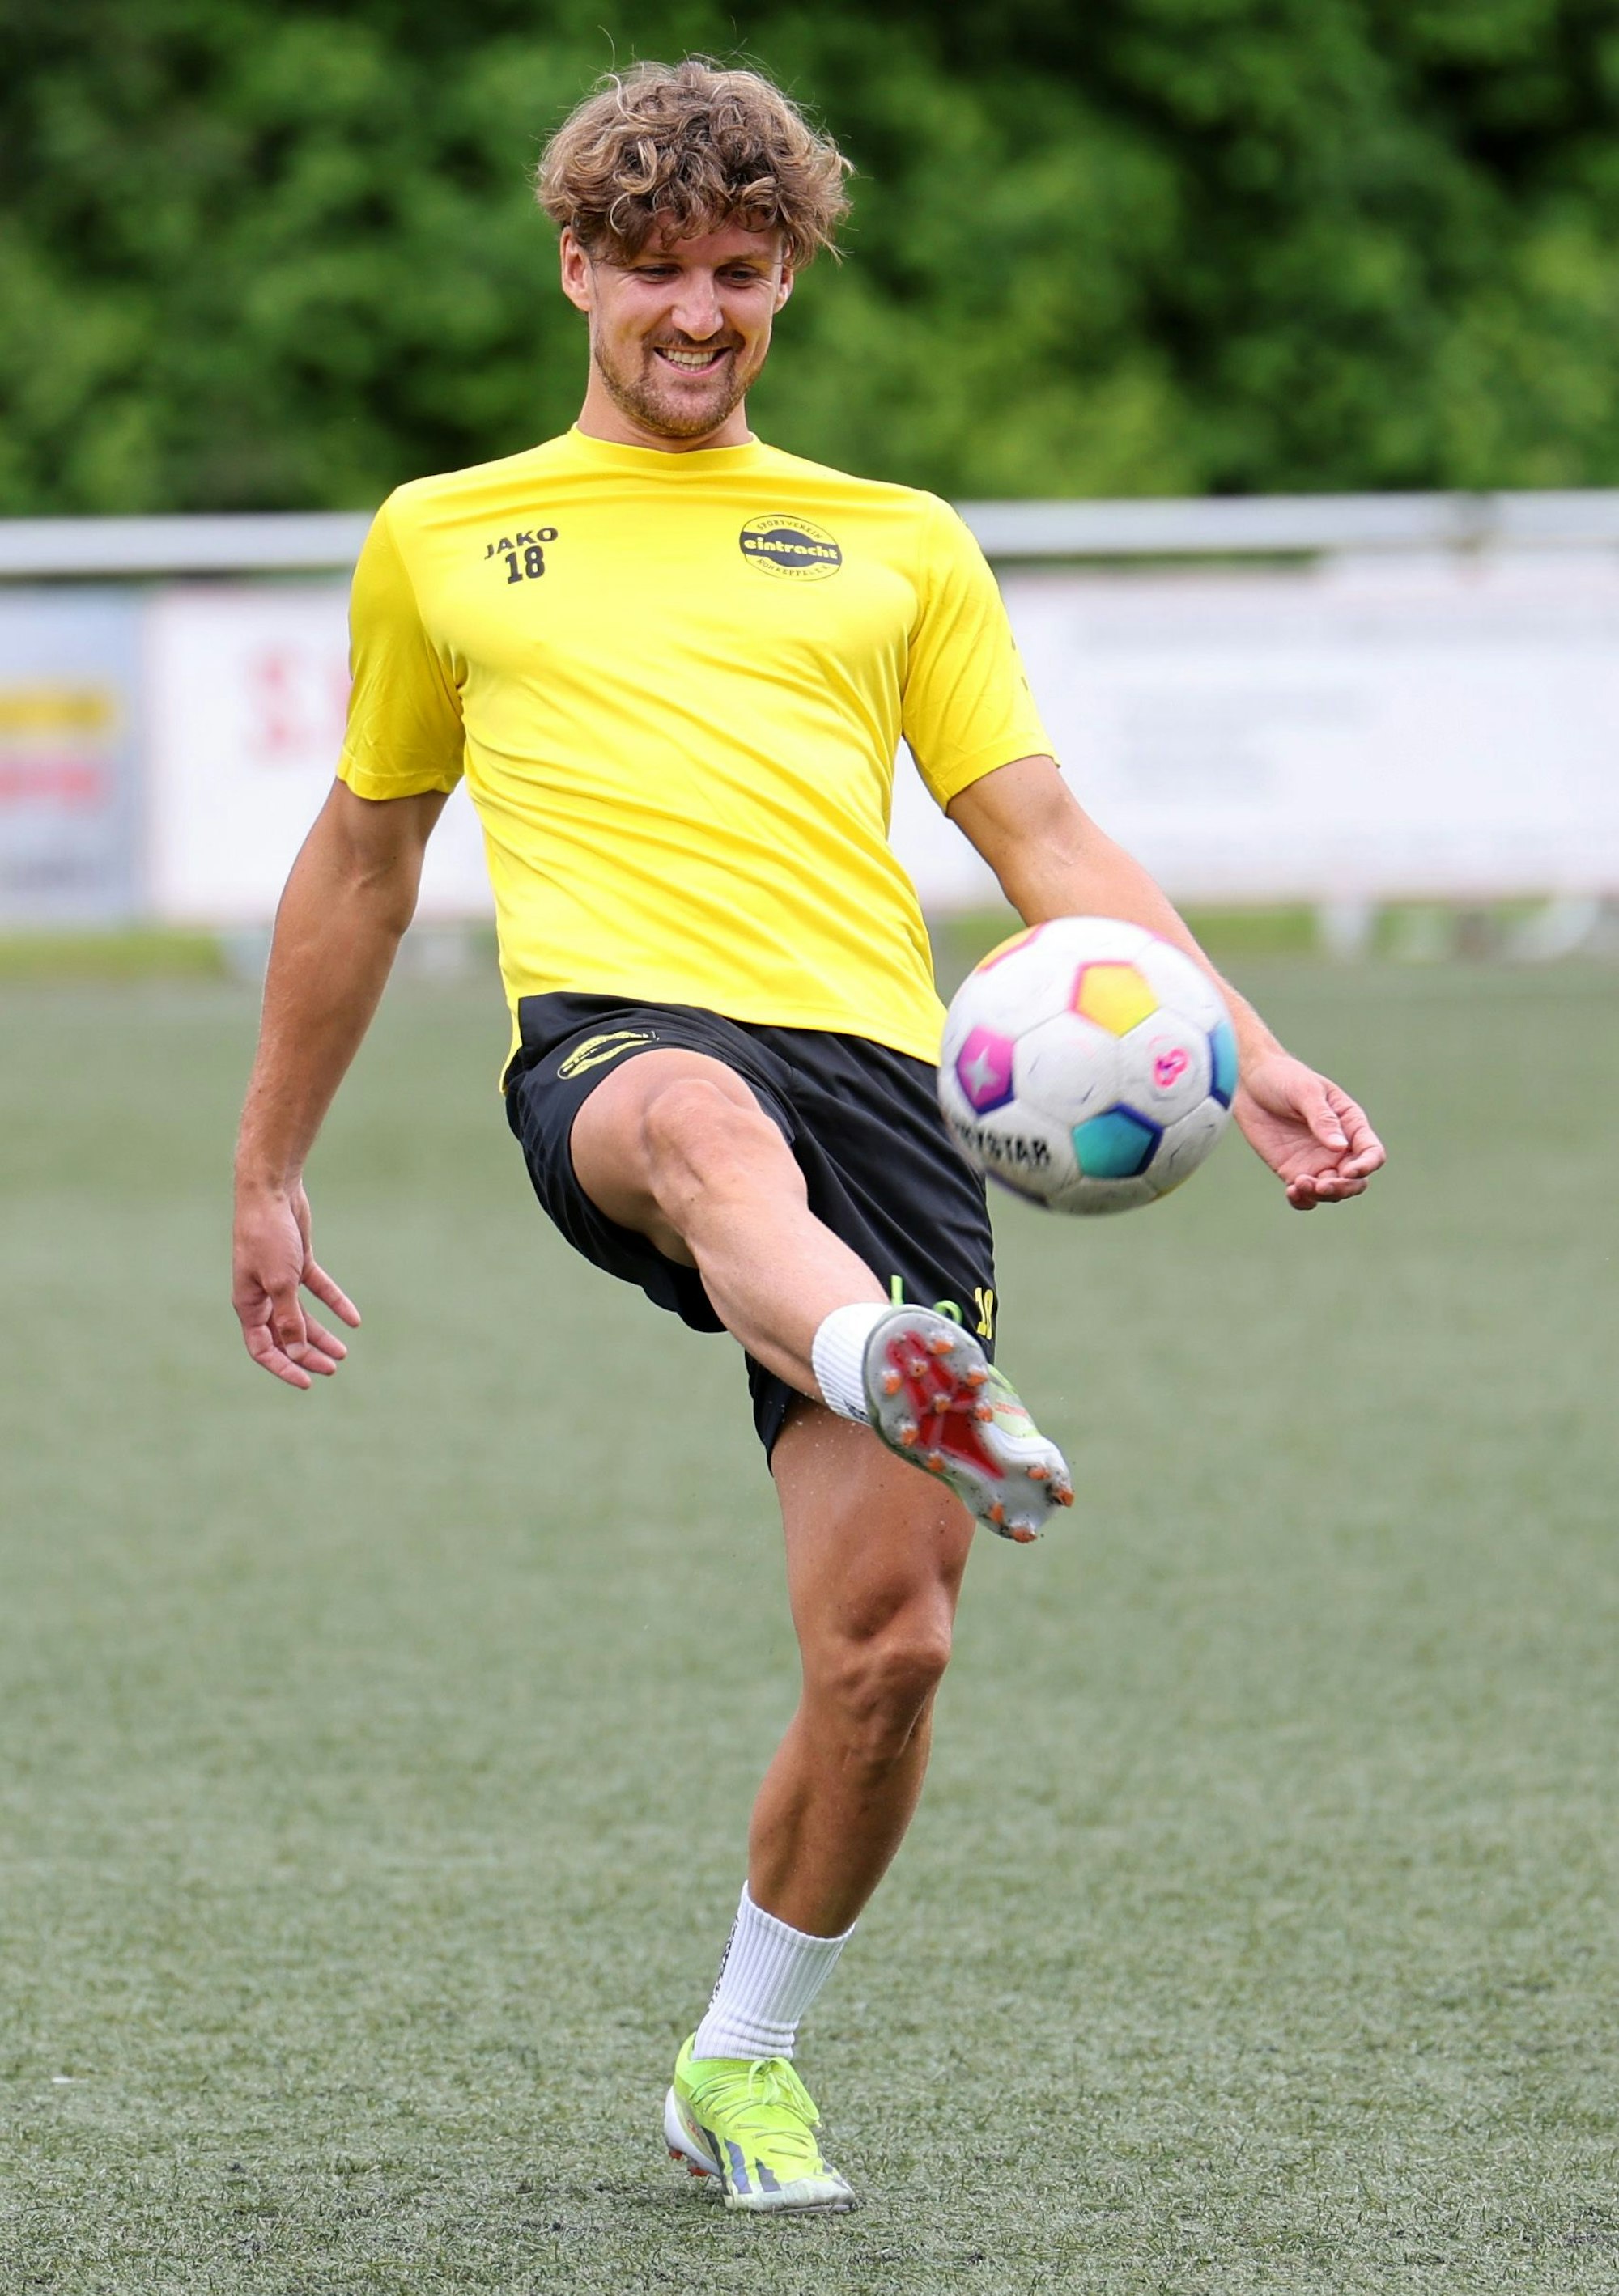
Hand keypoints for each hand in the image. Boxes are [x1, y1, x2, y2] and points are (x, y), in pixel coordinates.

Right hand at [232, 1180, 360, 1386]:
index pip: (262, 1348)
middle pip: (284, 1335)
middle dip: (307, 1354)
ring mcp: (280, 1278)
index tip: (307, 1382)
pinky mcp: (297, 1262)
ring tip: (343, 1353)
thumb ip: (290, 1319)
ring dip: (321, 1334)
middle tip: (333, 1369)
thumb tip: (297, 1354)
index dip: (283, 1367)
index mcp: (248, 1304)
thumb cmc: (268, 1236)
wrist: (272, 1190)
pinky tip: (354, 1320)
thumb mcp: (281, 1282)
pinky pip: (318, 1290)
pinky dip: (334, 1303)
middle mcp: (262, 1295)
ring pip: (301, 1316)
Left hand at [1234, 1051, 1385, 1210]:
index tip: (1349, 1171)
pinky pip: (1305, 1195)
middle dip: (1343, 1188)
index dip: (1367, 1166)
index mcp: (1350, 1124)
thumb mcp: (1305, 1092)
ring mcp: (1316, 1161)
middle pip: (1355, 1180)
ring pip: (1331, 1191)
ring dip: (1321, 1195)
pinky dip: (1303, 1200)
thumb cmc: (1284, 1078)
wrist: (1250, 1081)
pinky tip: (1292, 1191)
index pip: (1371, 1153)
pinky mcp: (1293, 1170)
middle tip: (1322, 1186)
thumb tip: (1340, 1147)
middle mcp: (1337, 1148)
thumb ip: (1323, 1119)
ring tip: (1299, 1184)